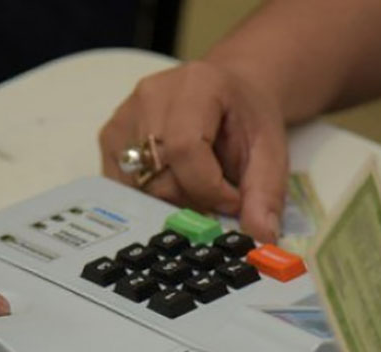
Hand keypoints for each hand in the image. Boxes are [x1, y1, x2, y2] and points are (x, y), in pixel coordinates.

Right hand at [99, 61, 287, 241]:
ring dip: (170, 201)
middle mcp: (151, 96)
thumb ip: (266, 194)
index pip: (185, 149)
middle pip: (158, 175)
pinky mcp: (110, 138)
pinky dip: (151, 197)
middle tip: (218, 194)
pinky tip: (174, 182)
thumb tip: (261, 236)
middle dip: (192, 200)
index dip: (209, 188)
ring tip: (197, 184)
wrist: (228, 93)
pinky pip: (124, 187)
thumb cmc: (246, 119)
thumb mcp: (270, 152)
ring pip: (137, 187)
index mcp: (195, 87)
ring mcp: (125, 117)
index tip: (232, 200)